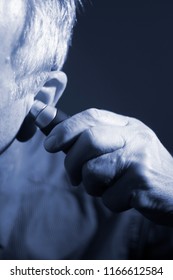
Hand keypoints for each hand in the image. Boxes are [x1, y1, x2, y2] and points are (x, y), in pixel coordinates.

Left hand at [44, 108, 172, 225]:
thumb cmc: (140, 168)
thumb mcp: (119, 145)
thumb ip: (85, 135)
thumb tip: (44, 118)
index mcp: (127, 125)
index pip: (91, 116)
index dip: (64, 128)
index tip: (49, 143)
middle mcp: (136, 137)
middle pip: (89, 140)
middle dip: (71, 162)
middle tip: (74, 177)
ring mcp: (141, 160)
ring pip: (93, 170)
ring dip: (91, 186)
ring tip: (107, 186)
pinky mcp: (143, 184)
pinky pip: (108, 197)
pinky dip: (110, 201)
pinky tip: (125, 197)